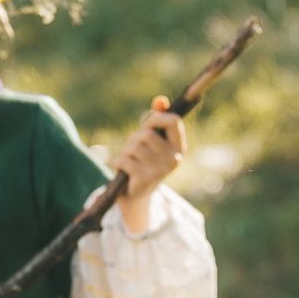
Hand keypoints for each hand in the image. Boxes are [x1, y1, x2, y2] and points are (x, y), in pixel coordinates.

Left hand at [111, 98, 184, 234]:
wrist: (136, 196)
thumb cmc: (144, 163)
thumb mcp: (151, 142)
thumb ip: (156, 121)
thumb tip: (159, 101)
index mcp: (179, 148)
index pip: (173, 121)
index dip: (156, 119)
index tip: (148, 126)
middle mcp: (174, 159)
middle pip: (147, 134)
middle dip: (134, 139)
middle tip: (134, 151)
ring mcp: (160, 170)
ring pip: (134, 147)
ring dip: (125, 152)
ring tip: (129, 163)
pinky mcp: (145, 179)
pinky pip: (125, 160)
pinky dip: (119, 163)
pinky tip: (124, 171)